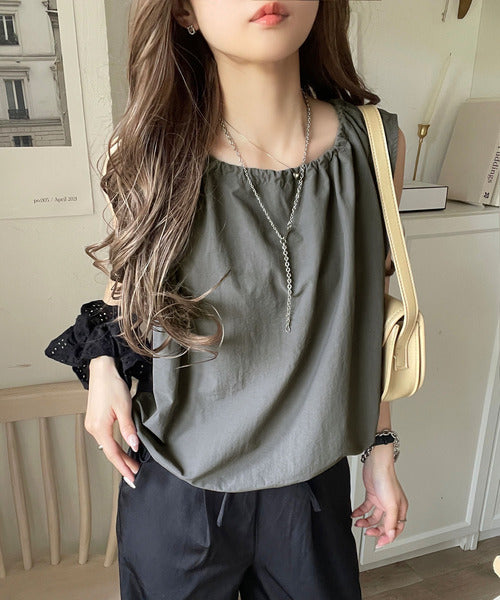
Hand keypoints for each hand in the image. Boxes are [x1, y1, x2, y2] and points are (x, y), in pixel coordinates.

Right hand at [84, 356, 140, 485]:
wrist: (102, 370)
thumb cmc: (112, 385)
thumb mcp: (124, 407)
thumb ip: (128, 428)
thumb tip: (134, 445)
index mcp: (99, 427)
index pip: (113, 454)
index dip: (123, 467)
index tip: (132, 478)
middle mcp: (93, 428)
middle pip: (109, 452)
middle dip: (122, 464)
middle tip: (134, 475)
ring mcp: (92, 424)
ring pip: (107, 446)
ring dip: (119, 456)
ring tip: (131, 464)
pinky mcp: (94, 419)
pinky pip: (105, 438)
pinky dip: (114, 446)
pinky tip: (122, 449)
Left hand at [351, 445, 408, 547]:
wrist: (376, 464)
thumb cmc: (387, 480)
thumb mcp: (391, 505)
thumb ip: (391, 521)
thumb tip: (390, 535)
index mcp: (400, 509)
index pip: (396, 529)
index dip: (388, 537)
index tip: (379, 543)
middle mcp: (391, 506)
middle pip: (384, 524)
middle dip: (375, 530)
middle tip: (367, 533)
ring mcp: (381, 500)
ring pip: (374, 517)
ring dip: (366, 522)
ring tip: (358, 523)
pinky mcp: (372, 494)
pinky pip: (366, 507)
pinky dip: (360, 512)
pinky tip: (355, 514)